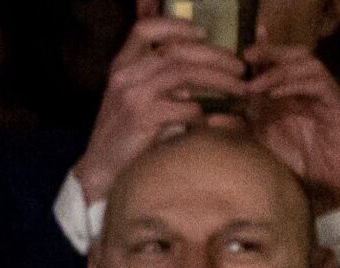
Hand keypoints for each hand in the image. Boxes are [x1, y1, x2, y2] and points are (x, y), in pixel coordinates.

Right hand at [72, 16, 246, 200]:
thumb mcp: (133, 99)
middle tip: (240, 67)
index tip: (204, 33)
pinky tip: (210, 120)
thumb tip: (198, 76)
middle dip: (215, 55)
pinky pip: (183, 108)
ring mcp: (132, 96)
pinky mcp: (141, 119)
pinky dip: (201, 112)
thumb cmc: (122, 135)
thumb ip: (158, 83)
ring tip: (239, 88)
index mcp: (122, 65)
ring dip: (218, 80)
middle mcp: (125, 75)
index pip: (144, 28)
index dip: (176, 26)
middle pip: (176, 50)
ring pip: (184, 74)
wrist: (99, 169)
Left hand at [243, 44, 339, 209]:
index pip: (277, 61)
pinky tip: (275, 94)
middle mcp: (307, 87)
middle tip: (246, 56)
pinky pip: (318, 84)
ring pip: (307, 63)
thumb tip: (208, 118)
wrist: (325, 187)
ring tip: (255, 84)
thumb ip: (238, 127)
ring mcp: (323, 93)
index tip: (235, 51)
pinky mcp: (337, 104)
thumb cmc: (294, 163)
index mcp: (290, 92)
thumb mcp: (260, 142)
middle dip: (270, 51)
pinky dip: (295, 84)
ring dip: (279, 70)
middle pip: (293, 54)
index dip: (260, 51)